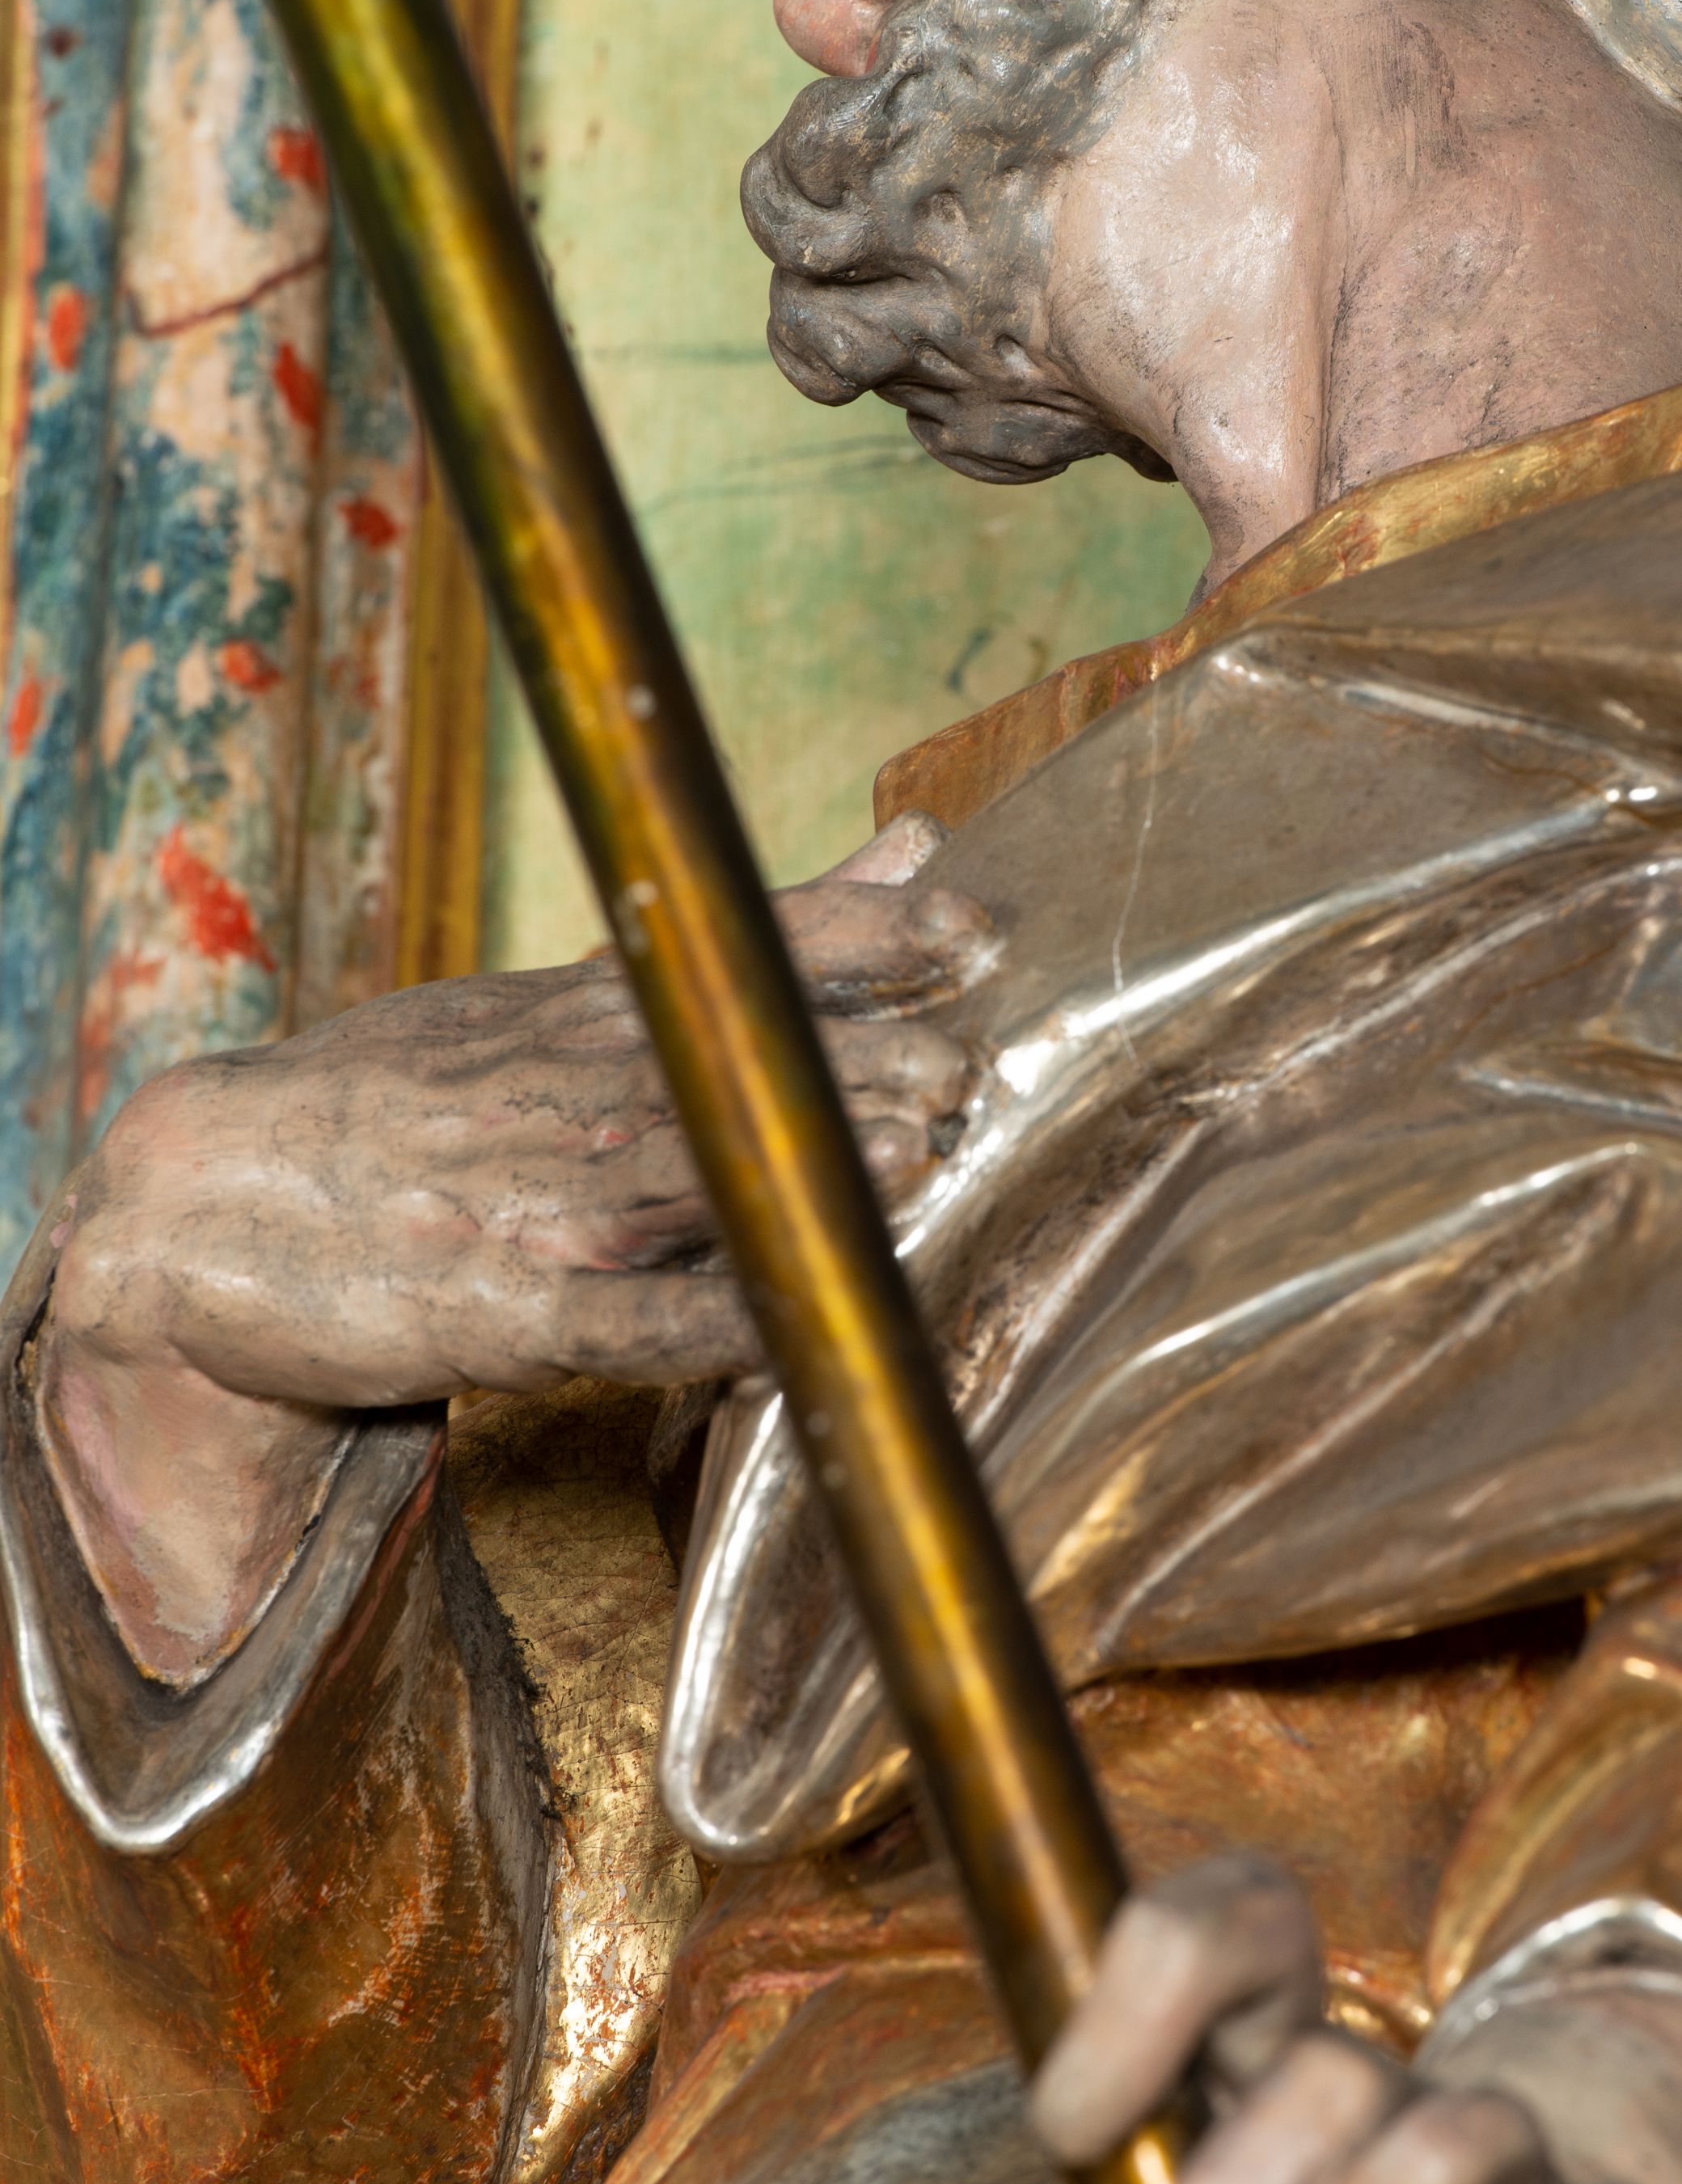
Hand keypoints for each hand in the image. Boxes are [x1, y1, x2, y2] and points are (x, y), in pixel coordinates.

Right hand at [37, 814, 993, 1672]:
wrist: (207, 1197)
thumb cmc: (412, 1096)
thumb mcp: (569, 991)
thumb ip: (768, 933)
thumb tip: (925, 845)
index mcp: (600, 1011)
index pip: (757, 951)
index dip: (869, 941)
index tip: (971, 933)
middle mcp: (580, 1093)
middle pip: (735, 1067)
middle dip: (858, 1071)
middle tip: (968, 1071)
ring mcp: (543, 1204)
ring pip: (694, 1179)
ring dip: (803, 1173)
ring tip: (914, 1160)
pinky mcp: (509, 1316)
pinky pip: (629, 1331)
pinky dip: (710, 1331)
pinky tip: (793, 1337)